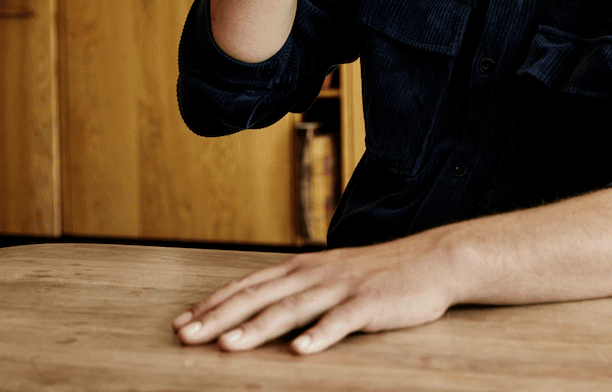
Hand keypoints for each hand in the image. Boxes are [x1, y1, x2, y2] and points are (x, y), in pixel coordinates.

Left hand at [170, 230, 461, 354]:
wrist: (430, 261)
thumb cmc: (376, 275)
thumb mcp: (328, 276)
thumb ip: (295, 290)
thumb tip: (256, 307)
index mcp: (299, 269)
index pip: (246, 286)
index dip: (212, 304)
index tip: (182, 322)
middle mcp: (312, 275)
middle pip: (257, 297)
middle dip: (218, 317)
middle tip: (185, 336)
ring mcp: (339, 288)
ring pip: (290, 309)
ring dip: (256, 328)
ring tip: (228, 345)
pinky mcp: (367, 304)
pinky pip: (340, 322)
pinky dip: (319, 335)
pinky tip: (300, 351)